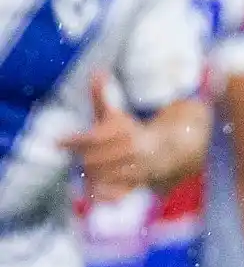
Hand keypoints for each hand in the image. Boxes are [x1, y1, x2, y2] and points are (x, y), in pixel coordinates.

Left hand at [61, 72, 154, 201]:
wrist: (162, 150)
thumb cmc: (130, 131)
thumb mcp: (116, 115)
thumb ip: (102, 97)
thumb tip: (97, 71)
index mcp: (123, 132)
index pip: (92, 138)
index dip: (73, 140)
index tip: (57, 142)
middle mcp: (129, 151)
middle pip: (92, 160)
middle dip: (85, 159)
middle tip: (84, 159)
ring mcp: (133, 169)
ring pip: (101, 177)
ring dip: (91, 176)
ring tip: (90, 173)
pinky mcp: (135, 185)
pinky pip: (116, 195)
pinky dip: (104, 195)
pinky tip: (96, 192)